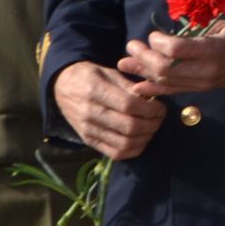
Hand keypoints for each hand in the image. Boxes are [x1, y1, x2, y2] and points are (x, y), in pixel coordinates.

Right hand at [52, 62, 166, 159]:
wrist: (62, 87)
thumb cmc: (90, 76)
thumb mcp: (110, 72)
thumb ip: (131, 86)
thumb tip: (152, 100)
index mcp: (95, 90)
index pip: (129, 105)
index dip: (151, 109)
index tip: (161, 107)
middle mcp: (89, 113)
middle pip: (129, 126)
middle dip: (153, 124)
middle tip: (160, 117)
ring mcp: (87, 130)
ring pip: (124, 143)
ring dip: (146, 137)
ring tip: (152, 127)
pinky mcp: (88, 141)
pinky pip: (115, 153)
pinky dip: (133, 149)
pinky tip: (141, 138)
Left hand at [118, 20, 224, 95]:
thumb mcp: (223, 25)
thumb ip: (195, 32)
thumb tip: (164, 36)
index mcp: (214, 50)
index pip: (176, 50)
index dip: (159, 42)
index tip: (154, 35)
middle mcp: (206, 71)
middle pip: (165, 68)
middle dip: (143, 57)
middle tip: (131, 45)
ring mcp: (201, 83)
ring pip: (164, 81)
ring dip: (142, 71)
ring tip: (125, 62)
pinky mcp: (198, 90)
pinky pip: (171, 91)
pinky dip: (151, 89)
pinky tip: (136, 85)